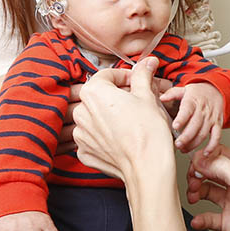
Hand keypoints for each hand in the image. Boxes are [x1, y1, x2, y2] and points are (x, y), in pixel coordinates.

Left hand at [59, 74, 176, 153]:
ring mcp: (81, 135)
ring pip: (95, 117)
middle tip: (137, 100)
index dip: (125, 75)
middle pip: (98, 96)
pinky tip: (122, 138)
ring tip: (130, 121)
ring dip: (109, 116)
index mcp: (94, 92)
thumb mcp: (148, 96)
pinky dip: (105, 136)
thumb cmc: (148, 132)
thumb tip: (147, 63)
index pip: (107, 74)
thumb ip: (143, 75)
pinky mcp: (85, 152)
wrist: (147, 166)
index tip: (136, 81)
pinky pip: (93, 138)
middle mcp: (81, 112)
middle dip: (116, 96)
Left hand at [161, 83, 223, 153]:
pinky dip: (212, 146)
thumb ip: (172, 94)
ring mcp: (211, 118)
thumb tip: (161, 98)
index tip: (175, 126)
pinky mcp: (217, 124)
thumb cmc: (198, 93)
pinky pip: (216, 136)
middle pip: (195, 125)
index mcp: (193, 101)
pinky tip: (205, 153)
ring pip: (203, 133)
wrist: (216, 91)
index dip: (181, 119)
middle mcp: (203, 110)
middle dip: (186, 137)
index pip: (187, 110)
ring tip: (184, 149)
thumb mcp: (184, 89)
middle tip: (177, 144)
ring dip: (194, 143)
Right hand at [187, 145, 229, 230]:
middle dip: (199, 174)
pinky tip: (198, 220)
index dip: (206, 157)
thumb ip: (222, 167)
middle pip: (212, 173)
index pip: (222, 156)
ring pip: (208, 193)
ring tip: (193, 197)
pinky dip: (201, 218)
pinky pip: (209, 218)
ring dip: (197, 193)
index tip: (194, 162)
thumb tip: (203, 158)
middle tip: (192, 180)